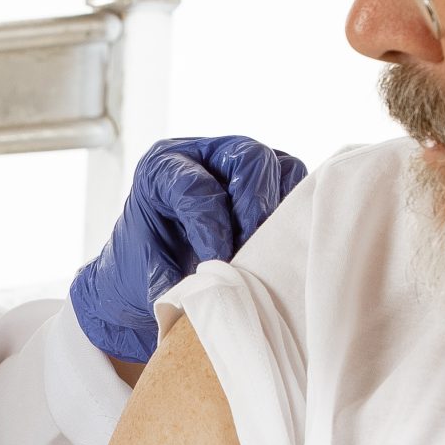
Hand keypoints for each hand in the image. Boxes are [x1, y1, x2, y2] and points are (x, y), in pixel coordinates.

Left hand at [69, 135, 307, 363]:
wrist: (159, 282)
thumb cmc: (149, 276)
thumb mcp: (149, 280)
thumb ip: (175, 283)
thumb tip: (213, 290)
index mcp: (160, 168)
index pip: (193, 184)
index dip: (209, 225)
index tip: (214, 260)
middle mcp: (204, 154)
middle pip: (248, 156)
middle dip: (252, 207)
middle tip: (246, 251)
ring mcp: (240, 163)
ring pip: (278, 166)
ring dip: (274, 211)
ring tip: (261, 251)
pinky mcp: (269, 180)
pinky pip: (295, 182)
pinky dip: (292, 211)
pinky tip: (275, 245)